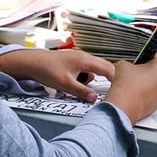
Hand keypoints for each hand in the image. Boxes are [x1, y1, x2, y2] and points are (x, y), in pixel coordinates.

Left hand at [0, 48, 114, 103]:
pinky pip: (86, 70)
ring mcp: (79, 58)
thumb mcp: (65, 84)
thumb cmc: (47, 70)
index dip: (116, 79)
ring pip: (94, 70)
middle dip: (108, 79)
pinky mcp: (74, 61)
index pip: (108, 68)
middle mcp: (84, 57)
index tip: (123, 88)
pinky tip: (74, 84)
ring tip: (81, 88)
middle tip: (110, 92)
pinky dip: (84, 77)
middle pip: (104, 67)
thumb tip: (95, 99)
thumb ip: (81, 92)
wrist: (32, 62)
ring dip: (92, 80)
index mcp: (85, 60)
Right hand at [104, 51, 156, 124]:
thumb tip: (131, 65)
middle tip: (138, 72)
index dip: (151, 54)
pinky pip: (155, 94)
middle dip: (150, 70)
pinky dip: (148, 93)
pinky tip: (137, 93)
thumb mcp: (123, 65)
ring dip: (150, 82)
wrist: (123, 106)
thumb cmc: (126, 88)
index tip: (146, 56)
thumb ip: (131, 62)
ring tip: (136, 84)